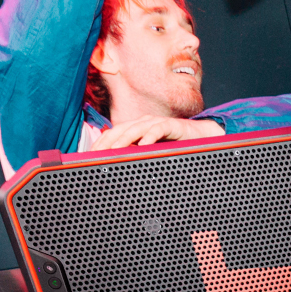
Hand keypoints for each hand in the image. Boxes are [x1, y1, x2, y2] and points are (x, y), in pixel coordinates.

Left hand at [96, 116, 223, 148]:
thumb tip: (118, 168)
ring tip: (115, 149)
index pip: (113, 132)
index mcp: (136, 128)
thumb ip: (136, 155)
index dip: (101, 142)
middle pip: (120, 129)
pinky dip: (150, 136)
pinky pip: (158, 129)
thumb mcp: (152, 151)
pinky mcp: (171, 125)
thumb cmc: (174, 145)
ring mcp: (156, 123)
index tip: (91, 156)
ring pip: (135, 128)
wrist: (199, 136)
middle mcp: (143, 123)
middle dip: (107, 141)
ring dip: (124, 139)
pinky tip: (144, 144)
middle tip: (98, 154)